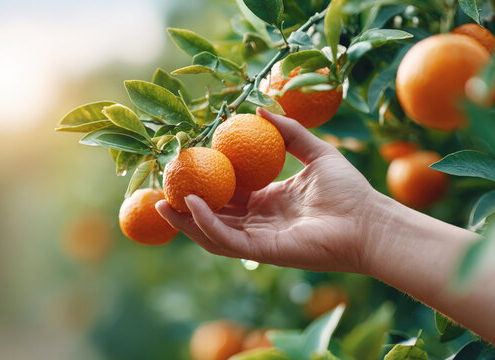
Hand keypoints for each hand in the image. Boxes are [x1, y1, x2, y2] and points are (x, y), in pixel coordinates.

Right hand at [156, 108, 377, 273]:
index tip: (186, 164)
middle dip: (185, 204)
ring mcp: (258, 239)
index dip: (206, 181)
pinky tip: (192, 203)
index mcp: (268, 201)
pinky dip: (206, 223)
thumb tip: (259, 109)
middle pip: (213, 215)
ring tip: (162, 202)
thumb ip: (289, 131)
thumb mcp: (316, 151)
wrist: (369, 221)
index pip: (228, 193)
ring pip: (212, 232)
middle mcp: (259, 222)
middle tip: (163, 187)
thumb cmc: (349, 190)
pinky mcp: (262, 252)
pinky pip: (226, 239)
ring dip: (185, 219)